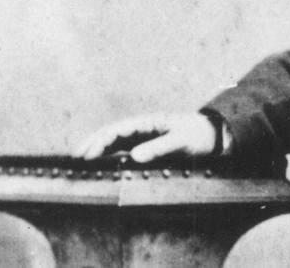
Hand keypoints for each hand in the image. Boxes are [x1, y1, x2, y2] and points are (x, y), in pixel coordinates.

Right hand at [74, 112, 218, 162]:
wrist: (214, 136)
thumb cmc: (198, 135)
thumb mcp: (180, 141)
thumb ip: (159, 148)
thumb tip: (134, 156)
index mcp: (146, 123)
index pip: (115, 131)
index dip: (98, 142)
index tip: (86, 155)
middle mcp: (142, 129)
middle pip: (111, 135)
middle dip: (92, 145)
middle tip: (75, 160)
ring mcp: (144, 138)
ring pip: (116, 143)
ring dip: (99, 151)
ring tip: (83, 164)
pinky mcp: (149, 148)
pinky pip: (125, 151)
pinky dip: (111, 157)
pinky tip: (103, 166)